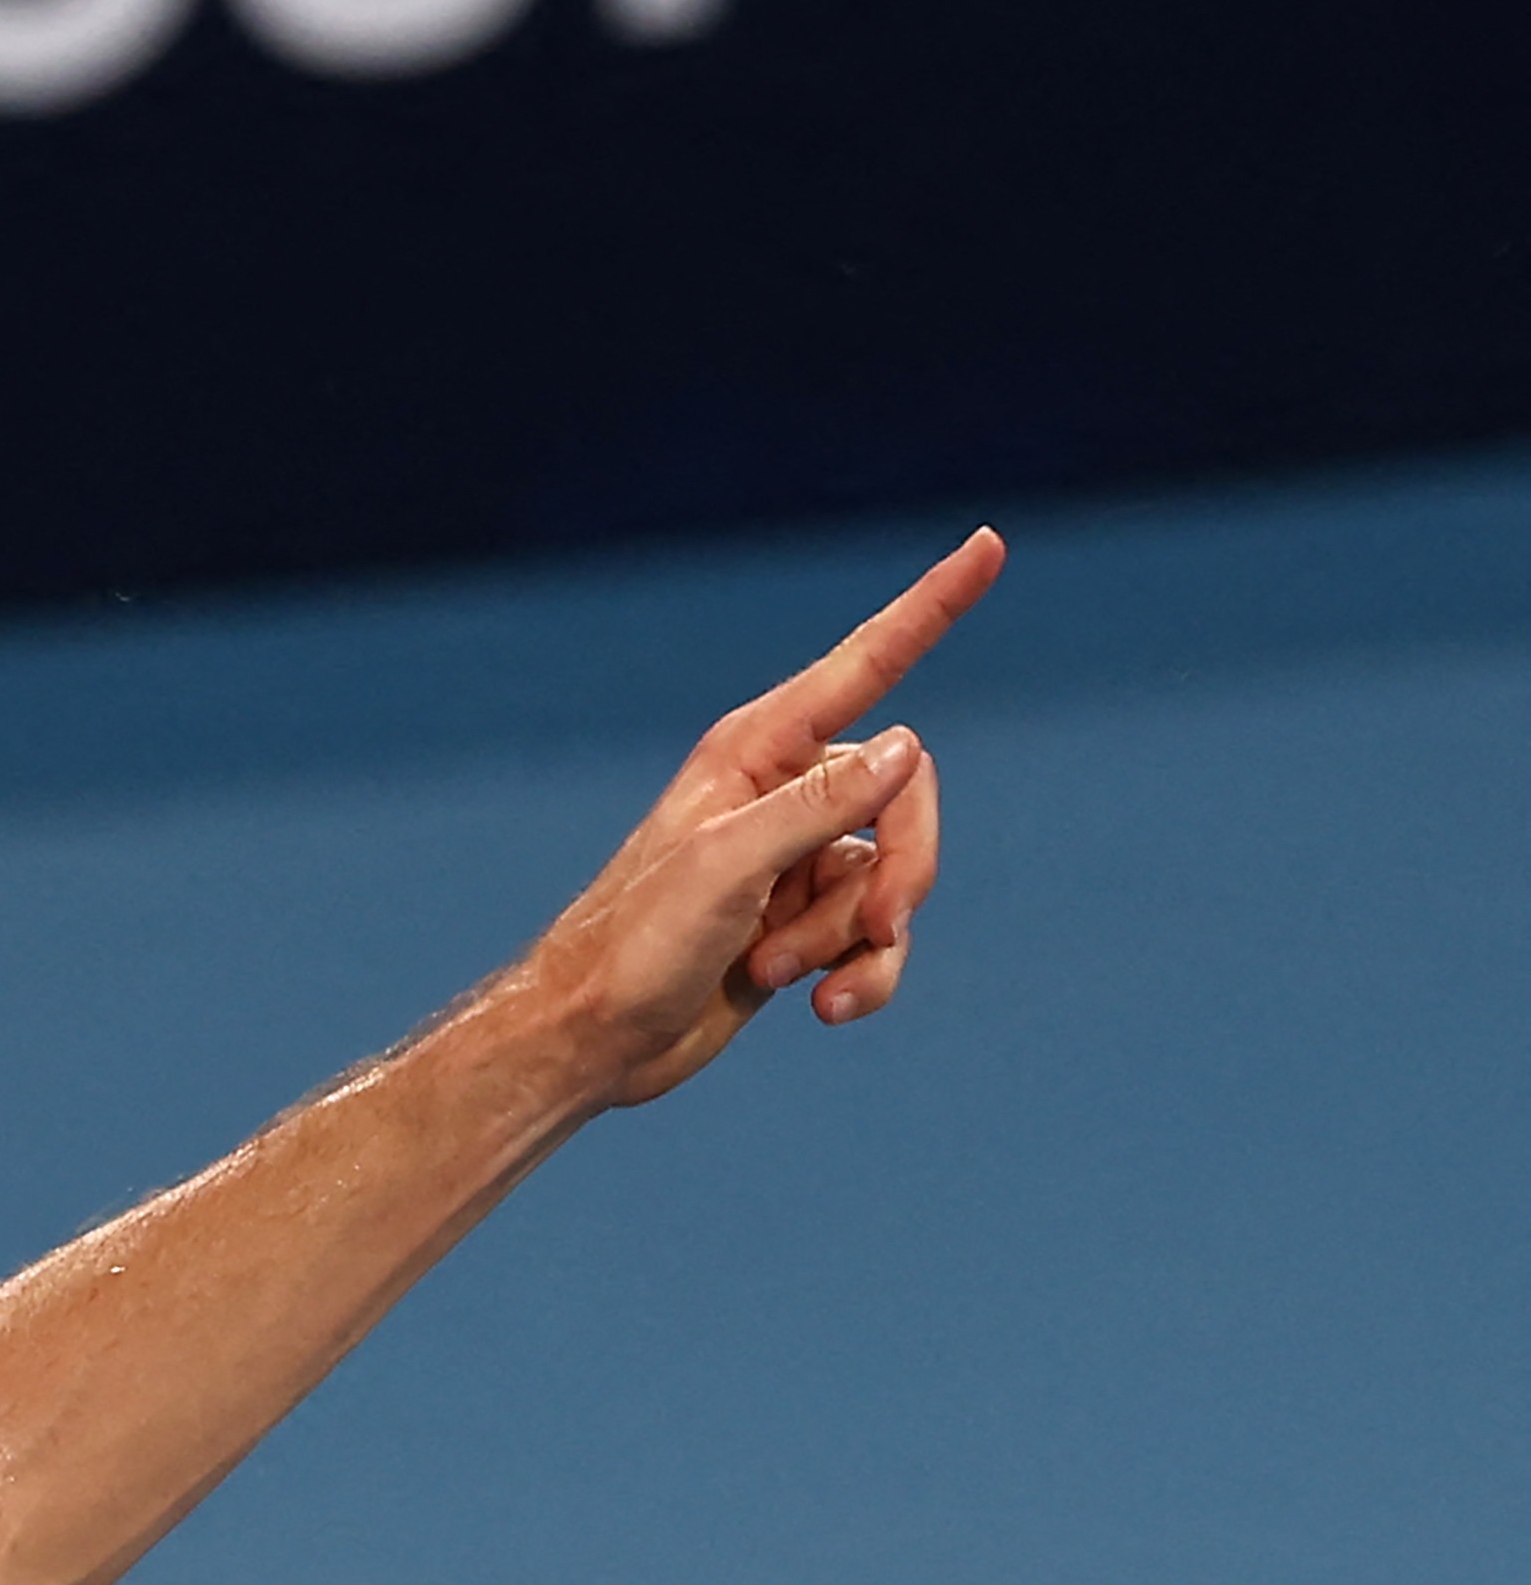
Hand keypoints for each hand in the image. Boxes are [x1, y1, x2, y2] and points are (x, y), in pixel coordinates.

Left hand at [527, 526, 999, 1108]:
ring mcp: (801, 857)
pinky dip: (866, 975)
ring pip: (899, 877)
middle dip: (905, 872)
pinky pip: (883, 936)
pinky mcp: (807, 920)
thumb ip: (819, 805)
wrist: (596, 1039)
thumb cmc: (635, 945)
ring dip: (859, 937)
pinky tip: (823, 1007)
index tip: (989, 544)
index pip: (866, 665)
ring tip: (780, 969)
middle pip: (911, 796)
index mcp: (757, 751)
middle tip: (874, 928)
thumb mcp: (726, 868)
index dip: (931, 608)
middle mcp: (786, 791)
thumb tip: (908, 743)